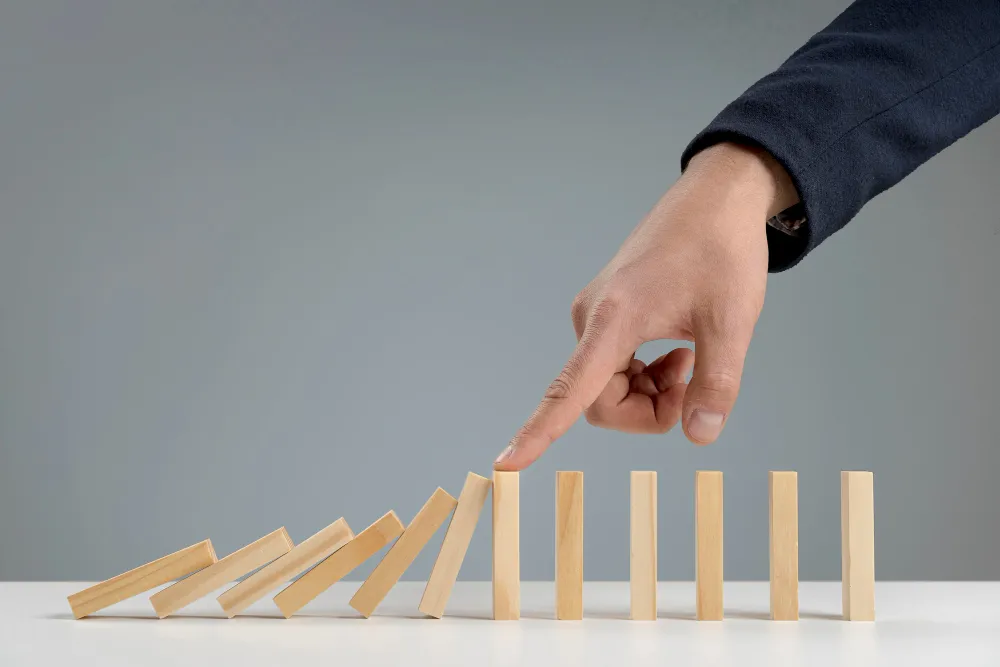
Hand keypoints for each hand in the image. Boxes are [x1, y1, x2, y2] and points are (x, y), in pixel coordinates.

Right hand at [494, 142, 798, 470]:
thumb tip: (700, 436)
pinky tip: (676, 348)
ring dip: (649, 391)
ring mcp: (596, 315)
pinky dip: (645, 374)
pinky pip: (612, 367)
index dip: (537, 432)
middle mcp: (592, 318)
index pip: (569, 390)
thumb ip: (716, 383)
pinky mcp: (605, 313)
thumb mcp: (733, 320)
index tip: (506, 464)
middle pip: (600, 402)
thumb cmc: (722, 250)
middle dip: (648, 410)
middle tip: (694, 382)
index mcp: (614, 319)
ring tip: (689, 357)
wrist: (715, 200)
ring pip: (607, 387)